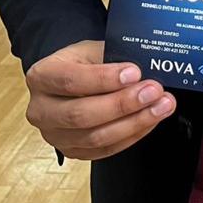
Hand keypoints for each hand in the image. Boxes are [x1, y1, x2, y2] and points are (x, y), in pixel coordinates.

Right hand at [25, 39, 175, 159]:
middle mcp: (41, 110)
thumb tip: (144, 68)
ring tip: (161, 106)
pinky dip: (132, 135)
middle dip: (123, 104)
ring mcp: (55, 135)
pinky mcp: (72, 151)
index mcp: (42, 77)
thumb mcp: (89, 50)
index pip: (71, 81)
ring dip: (134, 122)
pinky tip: (150, 120)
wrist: (68, 80)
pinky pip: (105, 150)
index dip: (104, 79)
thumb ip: (111, 58)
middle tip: (153, 91)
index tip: (134, 73)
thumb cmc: (80, 63)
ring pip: (95, 137)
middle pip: (82, 114)